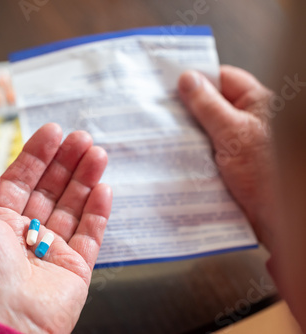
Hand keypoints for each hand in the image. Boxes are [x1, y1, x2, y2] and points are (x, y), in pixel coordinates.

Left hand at [0, 123, 111, 332]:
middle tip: (82, 139)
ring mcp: (50, 250)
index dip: (37, 155)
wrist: (4, 324)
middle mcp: (23, 234)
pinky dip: (98, 211)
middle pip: (50, 189)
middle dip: (66, 162)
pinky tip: (104, 189)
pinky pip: (90, 234)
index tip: (52, 133)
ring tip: (97, 154)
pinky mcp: (74, 267)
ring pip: (72, 206)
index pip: (20, 179)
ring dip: (85, 179)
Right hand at [178, 65, 276, 248]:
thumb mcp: (232, 133)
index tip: (170, 82)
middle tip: (161, 110)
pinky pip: (203, 150)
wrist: (274, 217)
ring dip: (186, 133)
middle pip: (210, 104)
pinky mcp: (226, 163)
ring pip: (204, 128)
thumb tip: (188, 80)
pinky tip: (175, 155)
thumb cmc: (267, 175)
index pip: (222, 78)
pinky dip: (190, 152)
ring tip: (163, 133)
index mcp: (256, 103)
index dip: (197, 79)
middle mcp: (246, 120)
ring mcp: (235, 143)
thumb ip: (209, 106)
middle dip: (187, 109)